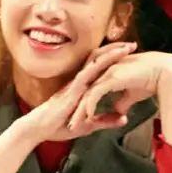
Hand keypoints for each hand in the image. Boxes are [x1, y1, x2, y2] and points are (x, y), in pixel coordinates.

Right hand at [21, 42, 136, 142]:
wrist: (38, 129)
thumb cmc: (59, 126)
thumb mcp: (88, 125)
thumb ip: (105, 120)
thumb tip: (124, 118)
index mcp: (84, 86)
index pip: (101, 68)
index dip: (115, 59)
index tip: (130, 54)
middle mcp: (80, 81)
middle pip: (100, 59)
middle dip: (116, 50)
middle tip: (133, 44)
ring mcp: (76, 83)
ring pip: (96, 62)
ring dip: (112, 53)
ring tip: (127, 46)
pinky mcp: (72, 90)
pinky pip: (87, 74)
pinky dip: (100, 65)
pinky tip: (110, 59)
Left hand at [67, 51, 171, 128]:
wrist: (163, 72)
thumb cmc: (149, 80)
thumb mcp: (132, 95)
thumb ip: (123, 102)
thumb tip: (119, 113)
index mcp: (105, 75)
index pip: (88, 93)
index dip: (82, 108)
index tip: (76, 121)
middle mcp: (102, 73)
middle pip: (83, 94)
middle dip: (75, 111)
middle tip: (69, 126)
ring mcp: (105, 73)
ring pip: (86, 95)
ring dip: (79, 111)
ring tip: (73, 125)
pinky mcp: (110, 77)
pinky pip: (95, 93)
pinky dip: (89, 106)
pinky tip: (87, 117)